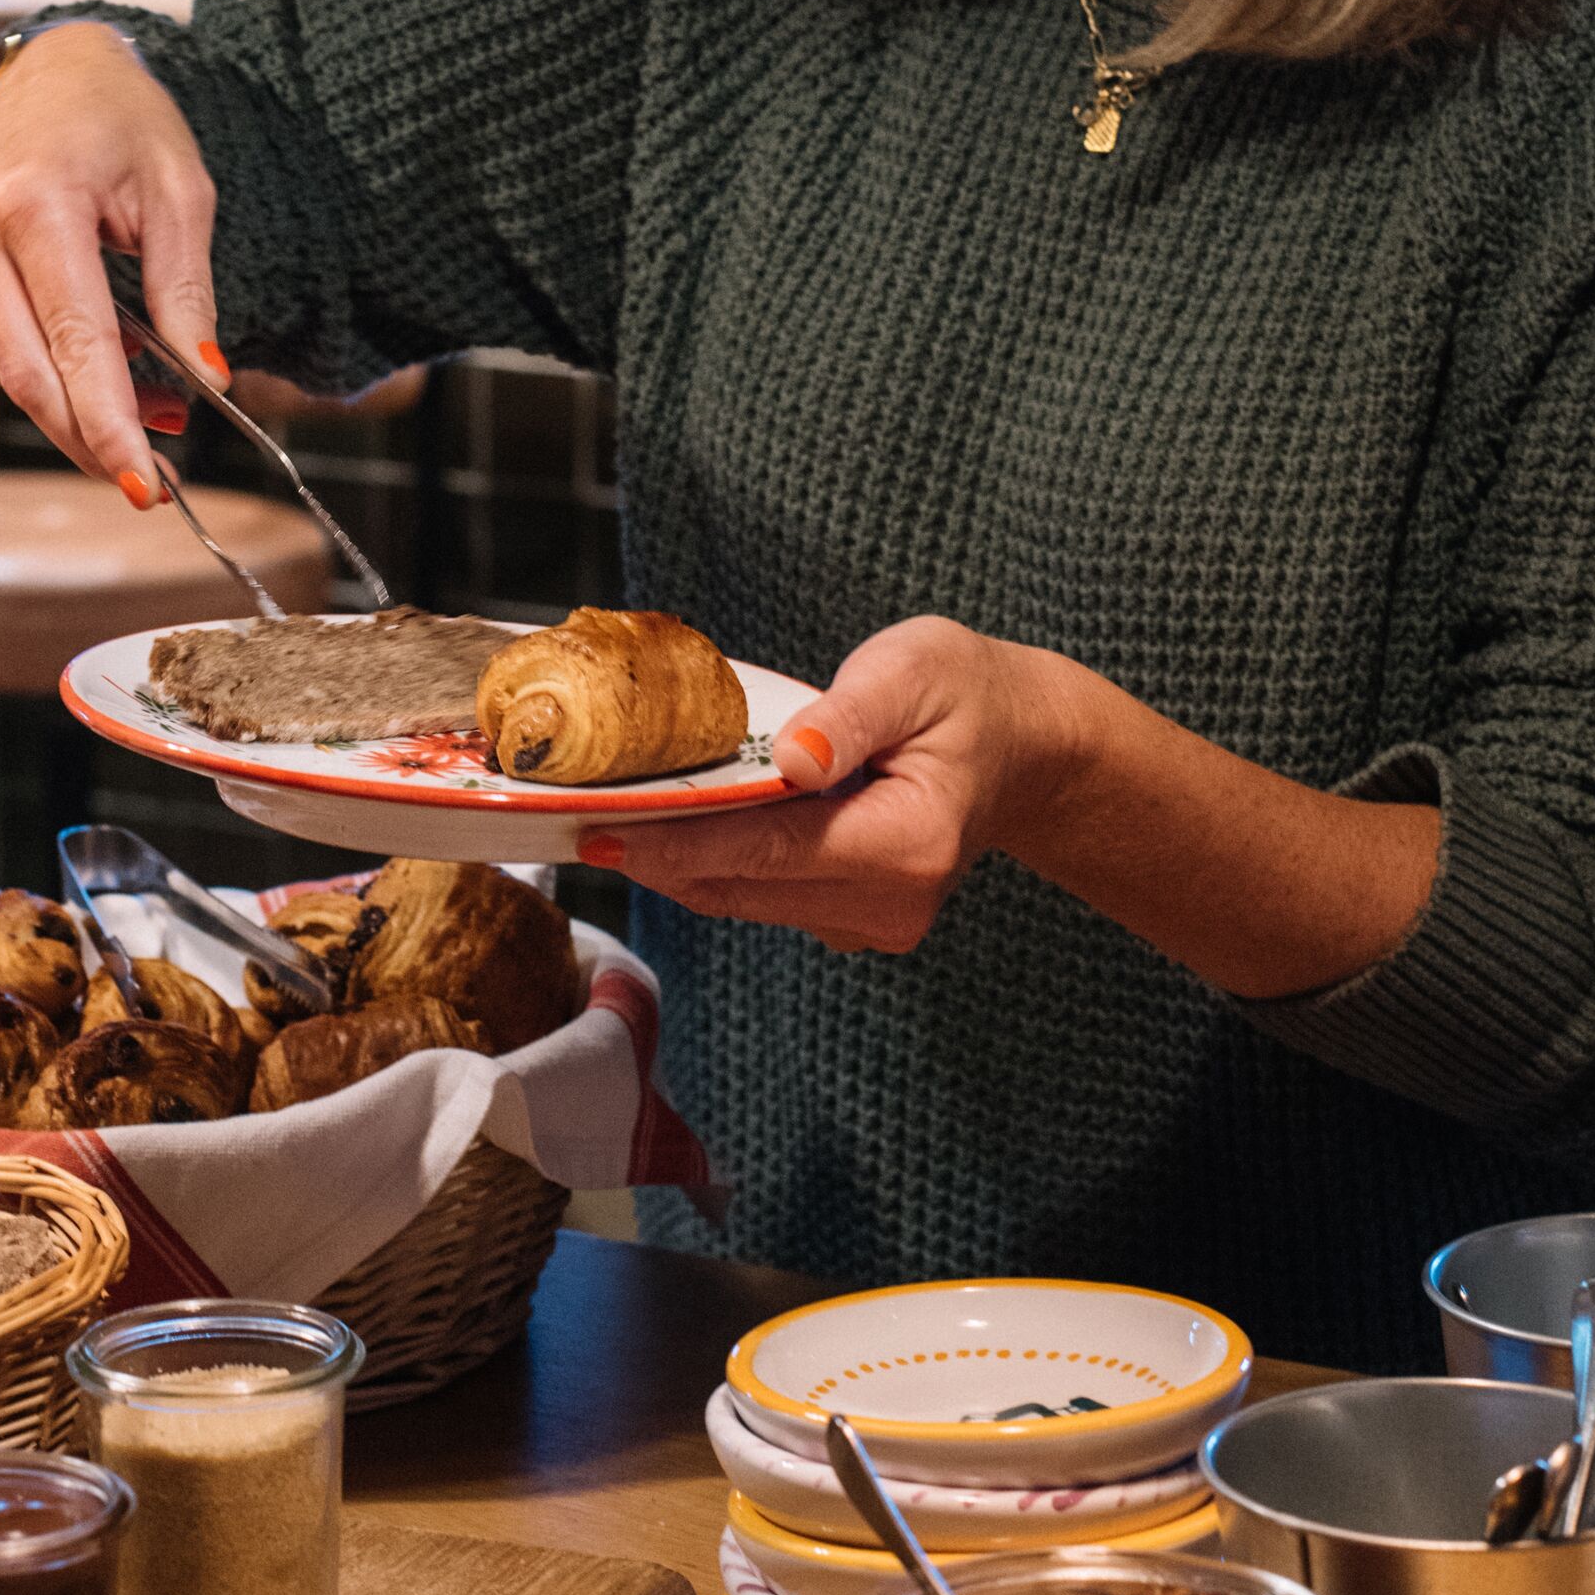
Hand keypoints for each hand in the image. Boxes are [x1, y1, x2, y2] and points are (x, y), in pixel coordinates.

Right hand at [0, 23, 221, 494]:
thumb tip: (208, 381)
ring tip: (148, 410)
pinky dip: (41, 371)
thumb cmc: (124, 123)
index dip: (110, 422)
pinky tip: (95, 370)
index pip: (74, 341)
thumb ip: (186, 291)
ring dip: (72, 408)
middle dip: (90, 436)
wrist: (51, 69)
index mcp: (36, 201)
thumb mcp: (180, 192)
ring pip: (3, 370)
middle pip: (27, 374)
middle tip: (151, 482)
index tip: (144, 485)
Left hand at [586, 612, 1442, 1000]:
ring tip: (603, 815)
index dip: (678, 844)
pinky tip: (670, 825)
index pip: (767, 852)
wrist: (1024, 746)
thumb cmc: (967, 694)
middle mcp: (888, 904)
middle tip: (570, 816)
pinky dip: (714, 864)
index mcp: (906, 845)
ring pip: (745, 898)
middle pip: (743, 886)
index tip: (601, 830)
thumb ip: (852, 715)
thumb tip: (795, 759)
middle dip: (657, 853)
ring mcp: (873, 923)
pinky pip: (764, 896)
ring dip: (677, 862)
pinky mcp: (855, 920)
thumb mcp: (915, 671)